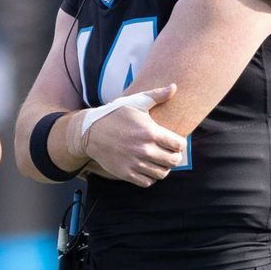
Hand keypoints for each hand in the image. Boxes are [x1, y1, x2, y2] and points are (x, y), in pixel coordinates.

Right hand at [66, 84, 185, 186]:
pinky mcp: (126, 173)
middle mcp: (144, 149)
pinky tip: (147, 168)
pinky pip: (148, 182)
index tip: (174, 142)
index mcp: (150, 132)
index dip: (180, 144)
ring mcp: (135, 163)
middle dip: (174, 157)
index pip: (179, 145)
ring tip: (159, 161)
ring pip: (162, 174)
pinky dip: (150, 177)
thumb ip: (157, 95)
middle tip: (169, 153)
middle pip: (173, 161)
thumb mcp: (135, 102)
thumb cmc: (115, 115)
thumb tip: (174, 87)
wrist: (90, 132)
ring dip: (163, 168)